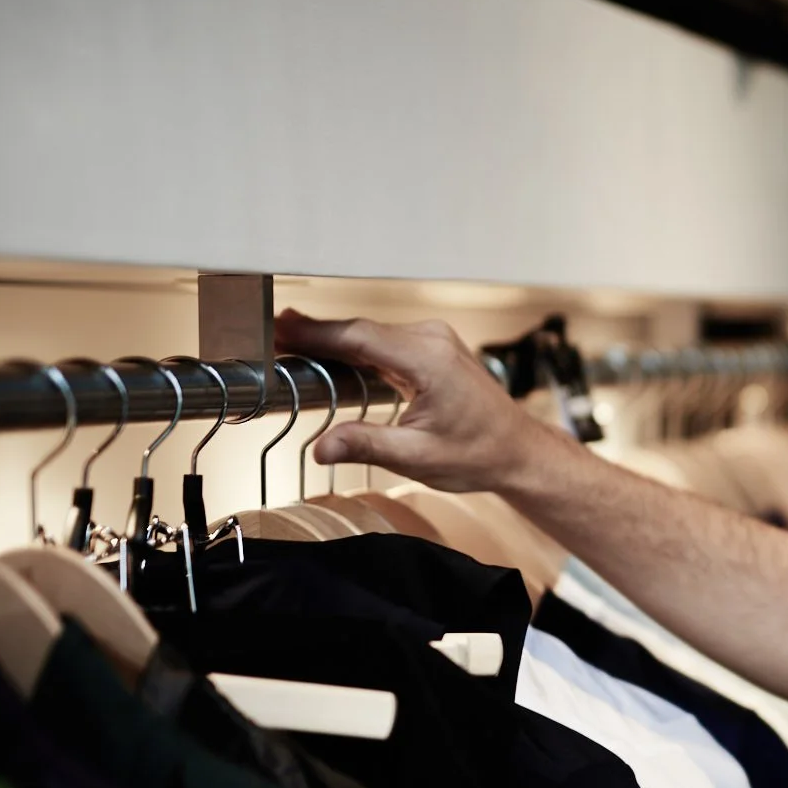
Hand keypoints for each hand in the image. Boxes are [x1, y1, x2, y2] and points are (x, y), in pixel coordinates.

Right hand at [275, 310, 555, 494]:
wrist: (517, 451)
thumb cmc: (478, 455)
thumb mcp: (417, 458)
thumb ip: (366, 446)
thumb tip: (321, 448)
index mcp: (428, 360)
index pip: (358, 337)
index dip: (315, 332)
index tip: (279, 329)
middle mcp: (432, 340)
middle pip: (360, 331)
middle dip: (315, 334)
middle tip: (269, 337)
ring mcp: (434, 340)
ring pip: (370, 334)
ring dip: (332, 339)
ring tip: (288, 344)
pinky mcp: (432, 348)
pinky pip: (384, 342)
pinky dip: (354, 347)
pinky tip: (327, 354)